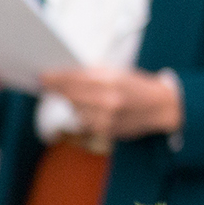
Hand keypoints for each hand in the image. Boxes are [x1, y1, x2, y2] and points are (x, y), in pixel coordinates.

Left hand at [39, 66, 182, 142]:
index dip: (56, 78)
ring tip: (71, 94)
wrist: (161, 107)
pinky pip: (84, 122)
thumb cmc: (136, 86)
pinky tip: (87, 108)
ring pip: (75, 110)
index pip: (75, 79)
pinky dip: (82, 114)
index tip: (42, 77)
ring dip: (71, 102)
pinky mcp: (106, 131)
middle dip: (57, 89)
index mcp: (112, 80)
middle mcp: (108, 100)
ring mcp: (107, 117)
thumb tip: (63, 74)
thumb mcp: (118, 73)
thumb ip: (92, 74)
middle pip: (71, 95)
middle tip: (44, 83)